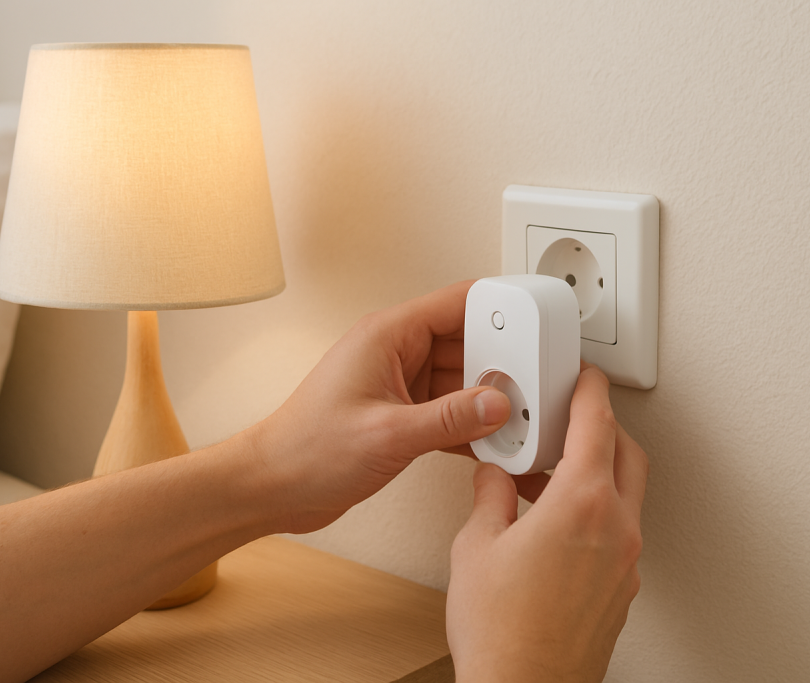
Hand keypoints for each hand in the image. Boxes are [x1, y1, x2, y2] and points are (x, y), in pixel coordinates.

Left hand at [253, 280, 512, 532]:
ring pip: (461, 379)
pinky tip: (494, 441)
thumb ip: (449, 418)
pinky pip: (449, 411)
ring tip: (522, 414)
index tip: (536, 317)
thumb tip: (498, 404)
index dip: (500, 307)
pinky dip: (471, 425)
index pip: (458, 302)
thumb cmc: (306, 450)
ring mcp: (399, 385)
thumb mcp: (388, 433)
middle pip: (467, 341)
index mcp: (387, 335)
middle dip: (502, 360)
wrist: (273, 487)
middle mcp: (395, 353)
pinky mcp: (401, 416)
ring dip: (489, 397)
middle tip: (536, 379)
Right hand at [446, 366, 647, 682]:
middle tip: (573, 417)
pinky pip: (619, 528)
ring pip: (627, 493)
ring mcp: (625, 562)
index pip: (597, 425)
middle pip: (627, 454)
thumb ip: (489, 498)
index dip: (590, 392)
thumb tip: (493, 479)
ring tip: (553, 472)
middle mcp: (616, 529)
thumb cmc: (501, 631)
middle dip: (603, 427)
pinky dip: (598, 508)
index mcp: (582, 504)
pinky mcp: (621, 589)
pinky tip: (558, 520)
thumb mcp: (476, 547)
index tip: (586, 377)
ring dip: (600, 470)